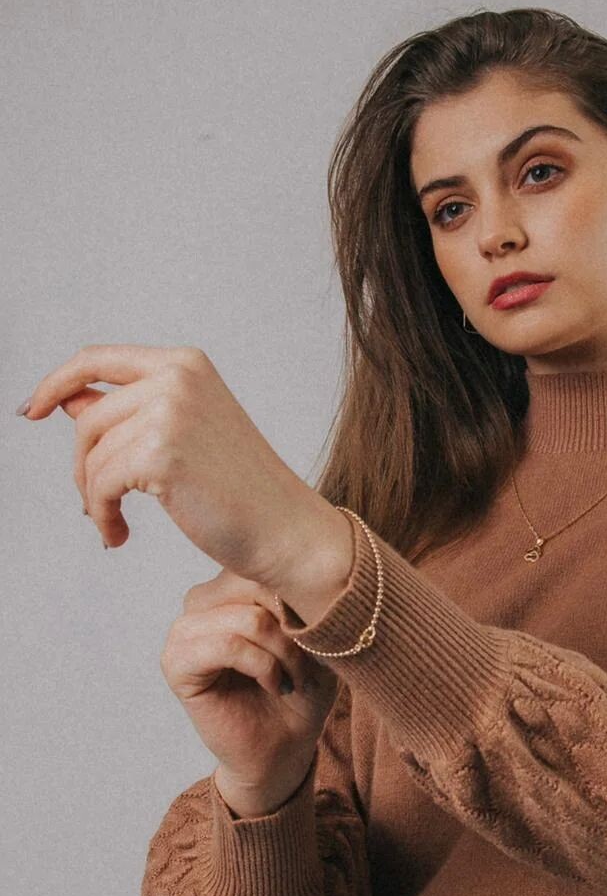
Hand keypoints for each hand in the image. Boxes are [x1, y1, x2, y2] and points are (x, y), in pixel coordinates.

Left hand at [18, 344, 325, 586]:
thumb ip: (129, 413)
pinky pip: (100, 485)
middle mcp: (177, 377)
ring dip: (94, 498)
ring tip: (113, 525)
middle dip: (83, 466)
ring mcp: (169, 411)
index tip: (32, 410)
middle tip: (96, 505)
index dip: (55, 383)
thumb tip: (67, 401)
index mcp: (185, 364)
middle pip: (87, 417)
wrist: (285, 530)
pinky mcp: (160, 452)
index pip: (95, 360)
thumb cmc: (242, 491)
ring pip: (91, 454)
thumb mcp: (183, 436)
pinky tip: (118, 536)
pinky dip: (102, 517)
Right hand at [160, 567, 340, 795]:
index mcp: (232, 584)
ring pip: (248, 619)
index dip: (301, 598)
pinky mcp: (176, 662)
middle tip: (308, 662)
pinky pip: (227, 646)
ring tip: (294, 677)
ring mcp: (185, 630)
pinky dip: (262, 666)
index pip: (267, 561)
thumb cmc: (304, 688)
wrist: (288, 747)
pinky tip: (274, 685)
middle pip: (257, 584)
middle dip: (294, 628)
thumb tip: (304, 568)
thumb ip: (303, 597)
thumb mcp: (319, 634)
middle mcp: (203, 600)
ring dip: (284, 653)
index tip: (322, 634)